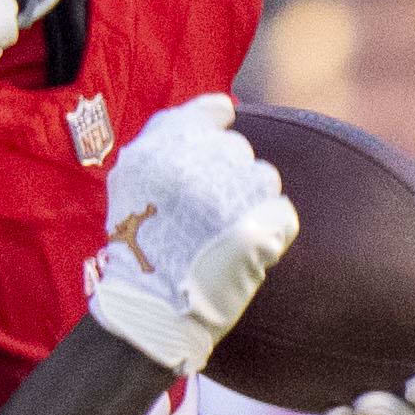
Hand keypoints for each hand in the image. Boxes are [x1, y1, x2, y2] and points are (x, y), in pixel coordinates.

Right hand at [80, 94, 298, 375]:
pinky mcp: (255, 230)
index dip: (215, 130)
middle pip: (238, 150)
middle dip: (229, 176)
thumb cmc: (140, 244)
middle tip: (204, 213)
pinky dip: (270, 232)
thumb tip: (225, 107)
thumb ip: (170, 131)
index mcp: (160, 148)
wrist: (151, 308)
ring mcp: (227, 198)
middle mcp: (194, 165)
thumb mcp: (132, 175)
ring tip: (222, 233)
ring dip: (251, 202)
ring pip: (264, 178)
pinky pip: (282, 214)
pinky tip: (243, 250)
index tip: (213, 150)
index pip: (210, 115)